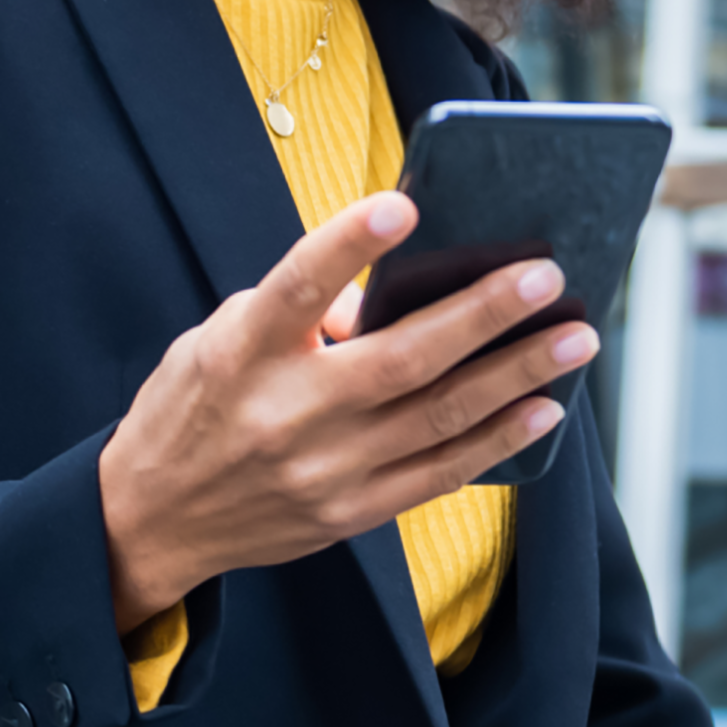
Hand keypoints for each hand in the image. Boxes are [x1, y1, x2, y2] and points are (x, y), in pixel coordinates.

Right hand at [98, 191, 597, 631]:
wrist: (152, 520)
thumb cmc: (194, 408)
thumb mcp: (217, 341)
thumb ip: (300, 312)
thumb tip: (393, 293)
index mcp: (240, 354)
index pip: (297, 289)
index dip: (348, 245)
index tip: (404, 205)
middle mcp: (284, 413)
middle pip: (401, 359)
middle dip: (482, 315)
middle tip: (546, 275)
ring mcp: (322, 470)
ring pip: (439, 417)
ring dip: (516, 375)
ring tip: (574, 340)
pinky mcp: (349, 512)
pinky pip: (439, 473)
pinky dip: (498, 441)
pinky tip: (544, 410)